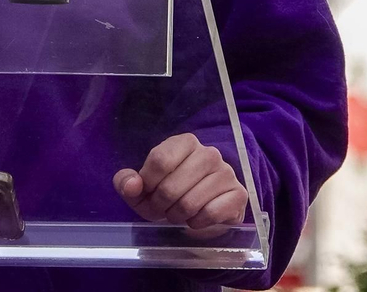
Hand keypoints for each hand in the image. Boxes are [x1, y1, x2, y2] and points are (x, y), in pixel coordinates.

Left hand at [113, 133, 248, 237]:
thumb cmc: (171, 192)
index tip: (146, 193)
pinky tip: (196, 218)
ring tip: (176, 213)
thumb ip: (127, 182)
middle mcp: (208, 153)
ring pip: (189, 203)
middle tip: (160, 209)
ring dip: (176, 216)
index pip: (159, 161)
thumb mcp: (144, 186)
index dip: (147, 184)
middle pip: (171, 186)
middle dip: (159, 205)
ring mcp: (226, 173)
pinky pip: (209, 214)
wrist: (206, 209)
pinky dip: (196, 223)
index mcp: (184, 142)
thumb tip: (132, 186)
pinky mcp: (239, 194)